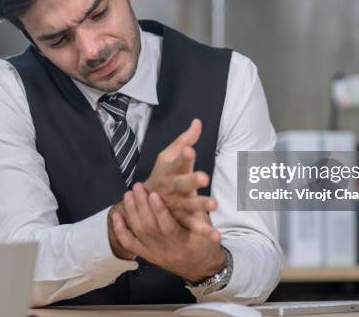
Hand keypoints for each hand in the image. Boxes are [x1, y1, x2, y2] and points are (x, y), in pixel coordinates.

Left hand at [112, 183, 225, 282]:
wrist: (202, 268)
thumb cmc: (204, 243)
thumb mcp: (204, 225)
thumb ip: (194, 207)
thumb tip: (186, 185)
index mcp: (183, 243)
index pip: (168, 227)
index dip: (160, 210)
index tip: (154, 193)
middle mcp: (166, 251)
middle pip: (149, 228)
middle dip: (142, 205)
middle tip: (138, 187)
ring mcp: (155, 255)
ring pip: (139, 233)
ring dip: (131, 212)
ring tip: (129, 194)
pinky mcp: (147, 256)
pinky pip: (130, 245)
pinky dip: (120, 230)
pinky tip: (116, 216)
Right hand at [143, 119, 219, 241]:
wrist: (141, 204)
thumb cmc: (162, 175)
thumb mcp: (168, 156)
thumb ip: (185, 141)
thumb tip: (198, 122)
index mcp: (170, 171)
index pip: (177, 161)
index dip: (183, 156)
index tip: (190, 149)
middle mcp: (172, 188)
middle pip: (182, 184)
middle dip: (192, 180)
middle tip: (204, 177)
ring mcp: (175, 205)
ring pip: (188, 205)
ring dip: (201, 205)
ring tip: (214, 204)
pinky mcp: (180, 220)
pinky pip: (192, 226)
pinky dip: (204, 231)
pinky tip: (217, 235)